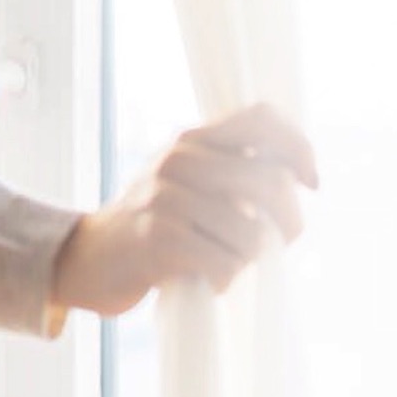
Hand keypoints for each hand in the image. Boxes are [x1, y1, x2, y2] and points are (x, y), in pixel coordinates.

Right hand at [50, 101, 319, 317]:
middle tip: (275, 246)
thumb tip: (298, 184)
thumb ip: (233, 173)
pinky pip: (224, 262)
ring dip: (250, 260)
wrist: (87, 259)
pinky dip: (226, 278)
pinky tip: (208, 278)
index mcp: (193, 138)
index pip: (262, 117)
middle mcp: (179, 157)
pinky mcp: (156, 237)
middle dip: (288, 224)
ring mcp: (164, 195)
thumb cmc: (155, 227)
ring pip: (252, 232)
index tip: (310, 183)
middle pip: (270, 181)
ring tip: (227, 264)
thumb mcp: (188, 184)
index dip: (299, 148)